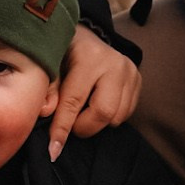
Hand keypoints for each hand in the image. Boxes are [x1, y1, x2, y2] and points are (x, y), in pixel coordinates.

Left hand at [48, 25, 141, 155]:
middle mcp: (114, 64)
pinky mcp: (138, 80)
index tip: (53, 150)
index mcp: (89, 57)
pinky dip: (110, 117)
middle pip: (104, 112)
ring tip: (84, 111)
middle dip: (84, 127)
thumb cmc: (65, 51)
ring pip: (117, 117)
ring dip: (97, 122)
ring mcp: (130, 72)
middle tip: (71, 125)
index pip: (74, 100)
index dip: (62, 128)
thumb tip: (45, 113)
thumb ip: (49, 88)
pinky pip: (126, 113)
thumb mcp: (51, 63)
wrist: (88, 34)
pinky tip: (97, 104)